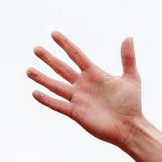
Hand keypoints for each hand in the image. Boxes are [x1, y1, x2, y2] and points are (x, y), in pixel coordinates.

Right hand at [28, 32, 143, 145]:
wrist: (130, 128)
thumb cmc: (133, 104)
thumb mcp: (132, 78)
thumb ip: (128, 58)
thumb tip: (129, 37)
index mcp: (94, 74)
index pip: (76, 55)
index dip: (65, 45)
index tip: (54, 34)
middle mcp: (83, 84)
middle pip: (62, 68)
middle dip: (49, 59)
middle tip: (36, 49)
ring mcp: (78, 99)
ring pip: (56, 86)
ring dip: (42, 78)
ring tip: (28, 70)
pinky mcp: (76, 113)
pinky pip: (58, 105)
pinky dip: (47, 100)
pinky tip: (35, 93)